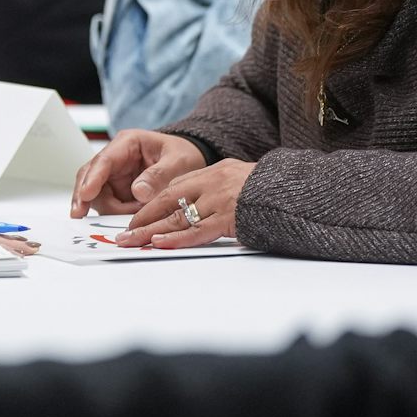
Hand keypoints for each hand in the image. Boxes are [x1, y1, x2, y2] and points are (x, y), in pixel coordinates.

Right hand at [68, 129, 207, 216]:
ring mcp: (114, 175)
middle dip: (84, 195)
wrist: (189, 160)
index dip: (93, 178)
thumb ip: (159, 176)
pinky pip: (107, 203)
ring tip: (134, 214)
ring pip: (95, 193)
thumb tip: (138, 192)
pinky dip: (115, 214)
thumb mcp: (178, 162)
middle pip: (90, 176)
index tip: (85, 195)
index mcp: (127, 143)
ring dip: (109, 209)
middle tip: (80, 215)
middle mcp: (115, 158)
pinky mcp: (117, 190)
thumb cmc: (183, 154)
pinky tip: (128, 218)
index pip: (104, 160)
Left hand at [113, 159, 255, 248]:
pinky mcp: (229, 217)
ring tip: (132, 242)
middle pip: (167, 202)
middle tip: (123, 235)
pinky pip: (198, 230)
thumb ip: (213, 190)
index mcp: (210, 173)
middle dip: (142, 220)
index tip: (133, 220)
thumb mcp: (235, 178)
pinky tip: (160, 243)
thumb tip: (191, 209)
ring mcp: (218, 200)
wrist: (293, 187)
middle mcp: (210, 184)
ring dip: (151, 232)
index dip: (149, 206)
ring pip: (177, 217)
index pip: (171, 190)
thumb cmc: (267, 188)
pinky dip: (176, 237)